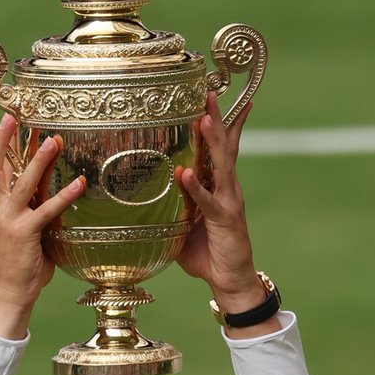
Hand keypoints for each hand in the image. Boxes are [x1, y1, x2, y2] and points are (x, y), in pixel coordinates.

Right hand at [0, 115, 84, 339]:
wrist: (11, 291)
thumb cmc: (21, 261)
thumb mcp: (24, 228)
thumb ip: (33, 208)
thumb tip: (50, 191)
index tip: (7, 119)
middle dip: (7, 141)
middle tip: (20, 117)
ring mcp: (10, 220)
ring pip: (23, 184)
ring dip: (39, 161)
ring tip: (54, 141)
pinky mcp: (25, 234)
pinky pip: (46, 210)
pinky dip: (64, 196)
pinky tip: (79, 184)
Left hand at [175, 94, 268, 317]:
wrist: (230, 281)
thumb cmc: (208, 255)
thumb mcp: (185, 227)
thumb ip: (171, 208)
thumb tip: (144, 200)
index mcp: (219, 187)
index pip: (221, 149)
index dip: (220, 123)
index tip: (213, 96)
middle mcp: (228, 189)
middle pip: (224, 147)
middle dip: (217, 118)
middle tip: (210, 92)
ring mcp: (228, 203)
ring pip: (221, 165)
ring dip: (212, 141)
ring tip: (204, 118)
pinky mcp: (224, 221)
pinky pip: (208, 202)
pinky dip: (196, 187)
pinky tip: (185, 174)